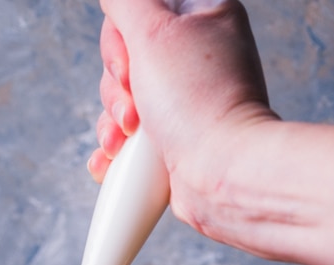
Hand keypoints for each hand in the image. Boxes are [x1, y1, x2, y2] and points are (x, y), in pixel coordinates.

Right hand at [89, 0, 275, 233]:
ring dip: (113, 124)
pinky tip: (111, 162)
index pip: (138, 11)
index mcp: (203, 17)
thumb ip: (127, 1)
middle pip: (126, 57)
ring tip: (124, 143)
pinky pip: (132, 139)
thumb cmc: (196, 104)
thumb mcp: (153, 31)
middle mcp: (196, 57)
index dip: (119, 40)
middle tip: (133, 112)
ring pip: (125, 101)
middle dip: (116, 90)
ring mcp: (186, 102)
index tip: (128, 68)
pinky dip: (117, 151)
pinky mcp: (176, 141)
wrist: (222, 177)